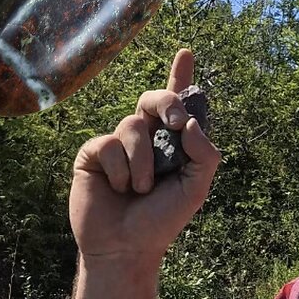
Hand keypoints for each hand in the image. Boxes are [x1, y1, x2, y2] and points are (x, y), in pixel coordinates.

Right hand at [69, 49, 219, 264]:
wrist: (127, 247)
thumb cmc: (163, 220)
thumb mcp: (196, 188)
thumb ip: (204, 154)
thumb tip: (192, 123)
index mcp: (173, 143)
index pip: (179, 104)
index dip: (181, 76)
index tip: (186, 52)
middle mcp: (145, 137)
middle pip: (154, 99)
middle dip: (167, 102)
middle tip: (177, 122)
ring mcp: (118, 143)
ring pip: (133, 126)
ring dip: (144, 162)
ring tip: (140, 191)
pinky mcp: (94, 153)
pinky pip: (110, 144)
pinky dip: (122, 170)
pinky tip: (119, 189)